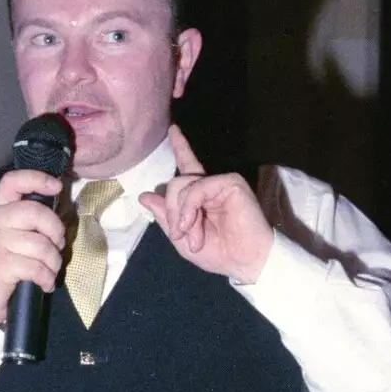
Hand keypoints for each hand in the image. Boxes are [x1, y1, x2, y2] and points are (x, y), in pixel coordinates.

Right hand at [0, 168, 65, 325]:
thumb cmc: (6, 264)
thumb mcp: (16, 236)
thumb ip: (32, 219)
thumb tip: (60, 208)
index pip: (12, 182)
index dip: (37, 178)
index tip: (57, 187)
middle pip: (34, 212)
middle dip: (55, 231)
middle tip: (58, 247)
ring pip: (39, 244)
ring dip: (53, 261)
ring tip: (50, 271)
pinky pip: (36, 267)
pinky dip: (47, 278)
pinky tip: (45, 284)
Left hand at [139, 125, 274, 284]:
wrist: (246, 262)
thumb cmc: (219, 254)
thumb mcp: (182, 240)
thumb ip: (166, 218)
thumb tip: (144, 196)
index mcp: (200, 197)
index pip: (187, 167)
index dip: (180, 147)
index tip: (173, 129)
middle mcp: (210, 186)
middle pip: (175, 184)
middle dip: (172, 211)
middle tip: (179, 234)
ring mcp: (220, 183)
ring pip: (183, 185)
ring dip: (181, 214)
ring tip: (192, 237)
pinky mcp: (230, 183)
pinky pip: (197, 188)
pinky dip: (189, 207)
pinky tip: (192, 224)